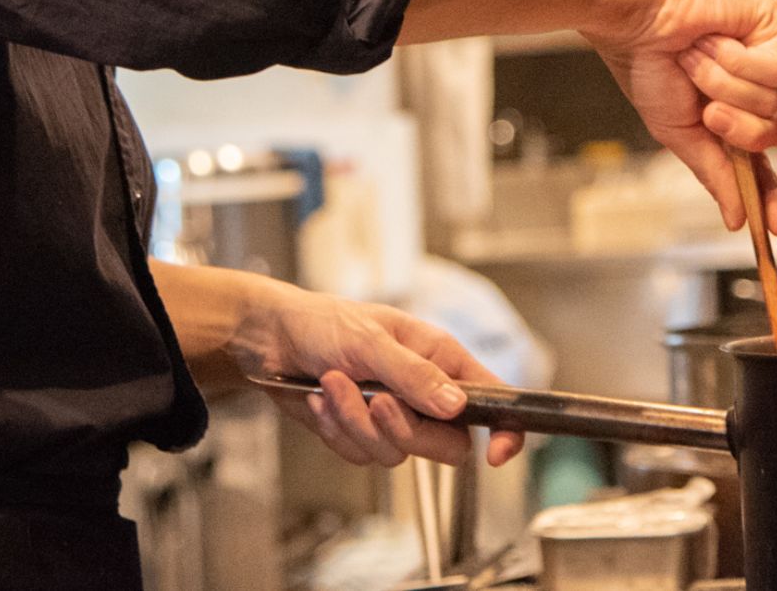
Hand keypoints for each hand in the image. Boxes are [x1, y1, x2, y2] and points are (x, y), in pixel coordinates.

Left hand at [234, 281, 523, 469]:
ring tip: (333, 384)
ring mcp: (393, 415)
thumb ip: (413, 374)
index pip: (490, 398)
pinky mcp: (361, 433)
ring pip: (396, 453)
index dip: (504, 429)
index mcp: (439, 358)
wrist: (273, 339)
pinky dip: (336, 429)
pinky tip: (321, 399)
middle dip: (404, 429)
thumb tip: (457, 405)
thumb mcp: (370, 341)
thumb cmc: (324, 321)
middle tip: (376, 402)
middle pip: (445, 444)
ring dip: (357, 423)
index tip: (498, 453)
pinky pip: (361, 454)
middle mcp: (422, 391)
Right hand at [582, 0, 776, 234]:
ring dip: (723, 86)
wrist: (636, 17)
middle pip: (775, 134)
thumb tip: (738, 218)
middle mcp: (750, 88)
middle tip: (708, 111)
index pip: (759, 162)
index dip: (772, 195)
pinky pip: (773, 70)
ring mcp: (763, 56)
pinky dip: (735, 61)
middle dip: (739, 130)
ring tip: (696, 58)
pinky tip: (712, 41)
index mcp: (727, 114)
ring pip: (770, 102)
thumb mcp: (677, 131)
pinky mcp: (771, 27)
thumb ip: (712, 172)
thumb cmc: (645, 64)